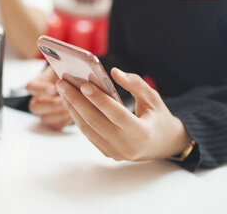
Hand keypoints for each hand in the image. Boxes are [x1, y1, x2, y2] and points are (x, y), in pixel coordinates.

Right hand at [26, 66, 72, 130]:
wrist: (78, 79)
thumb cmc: (73, 72)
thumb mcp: (69, 65)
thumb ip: (68, 66)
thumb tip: (74, 66)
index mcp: (39, 83)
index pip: (31, 86)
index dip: (40, 88)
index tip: (53, 88)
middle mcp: (39, 98)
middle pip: (35, 106)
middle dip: (52, 105)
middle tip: (66, 101)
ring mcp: (46, 111)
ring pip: (45, 118)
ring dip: (59, 115)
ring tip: (74, 110)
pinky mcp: (55, 121)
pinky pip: (56, 126)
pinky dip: (65, 122)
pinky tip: (76, 116)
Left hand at [55, 68, 190, 160]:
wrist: (164, 144)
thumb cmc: (158, 117)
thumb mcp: (154, 98)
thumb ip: (136, 84)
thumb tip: (113, 72)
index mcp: (142, 133)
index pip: (116, 114)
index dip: (99, 99)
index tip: (84, 84)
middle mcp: (127, 147)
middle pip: (96, 122)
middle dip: (76, 101)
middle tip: (62, 82)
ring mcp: (116, 153)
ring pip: (88, 129)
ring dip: (72, 108)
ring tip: (62, 90)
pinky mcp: (108, 153)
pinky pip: (89, 134)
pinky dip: (78, 117)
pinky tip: (70, 102)